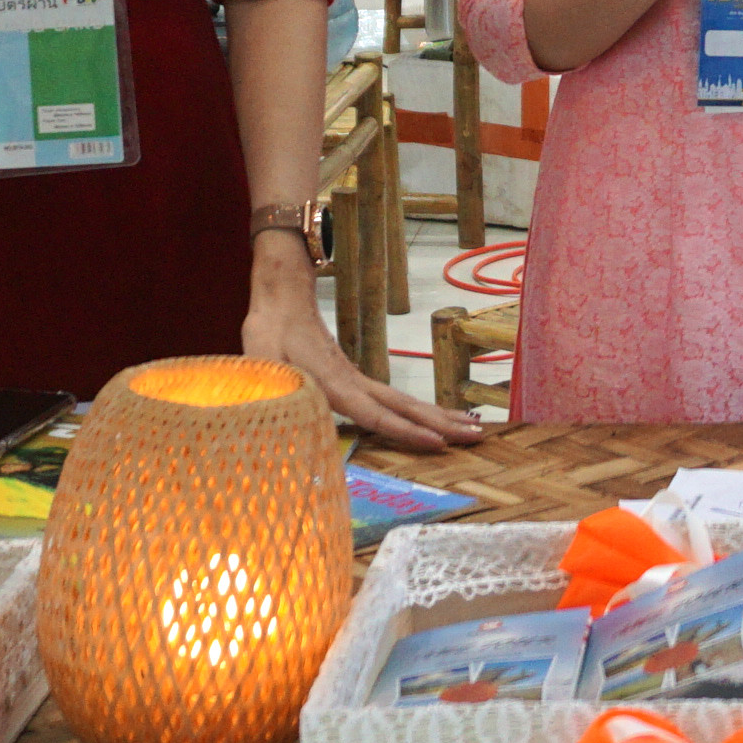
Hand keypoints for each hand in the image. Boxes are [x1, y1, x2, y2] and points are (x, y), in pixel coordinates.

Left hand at [243, 242, 482, 449]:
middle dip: (443, 423)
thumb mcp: (264, 366)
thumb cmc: (268, 335)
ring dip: (440, 415)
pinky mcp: (356, 378)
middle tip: (477, 436)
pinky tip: (433, 416)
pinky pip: (394, 399)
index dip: (407, 431)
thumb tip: (282, 422)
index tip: (438, 442)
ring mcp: (359, 379)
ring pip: (407, 401)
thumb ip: (276, 393)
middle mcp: (355, 383)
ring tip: (474, 427)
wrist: (282, 300)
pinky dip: (420, 410)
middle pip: (407, 407)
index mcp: (336, 386)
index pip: (377, 414)